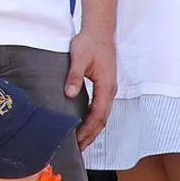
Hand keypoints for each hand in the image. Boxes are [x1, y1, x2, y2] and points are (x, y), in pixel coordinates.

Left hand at [65, 26, 116, 150]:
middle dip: (91, 136)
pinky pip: (101, 109)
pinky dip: (94, 120)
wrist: (101, 31)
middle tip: (79, 149)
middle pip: (103, 120)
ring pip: (103, 116)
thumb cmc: (90, 42)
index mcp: (106, 87)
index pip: (98, 115)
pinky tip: (86, 124)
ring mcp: (109, 90)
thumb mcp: (79, 57)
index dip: (88, 130)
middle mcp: (110, 91)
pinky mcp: (105, 87)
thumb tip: (69, 93)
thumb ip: (74, 76)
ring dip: (94, 130)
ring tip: (82, 142)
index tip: (77, 140)